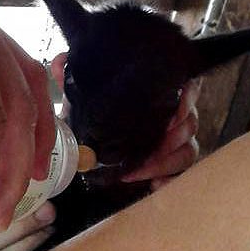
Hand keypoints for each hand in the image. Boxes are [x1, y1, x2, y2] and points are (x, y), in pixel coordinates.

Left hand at [48, 54, 199, 189]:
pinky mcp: (172, 159)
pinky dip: (170, 179)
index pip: (189, 87)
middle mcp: (176, 110)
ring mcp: (178, 136)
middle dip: (171, 140)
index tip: (173, 115)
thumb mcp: (86, 83)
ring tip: (143, 173)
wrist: (97, 124)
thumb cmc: (100, 98)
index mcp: (163, 87)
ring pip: (188, 150)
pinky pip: (181, 171)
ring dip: (166, 163)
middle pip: (190, 124)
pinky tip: (155, 186)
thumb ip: (72, 68)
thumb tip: (59, 64)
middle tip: (147, 152)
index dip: (187, 100)